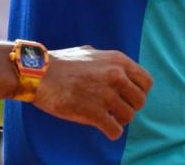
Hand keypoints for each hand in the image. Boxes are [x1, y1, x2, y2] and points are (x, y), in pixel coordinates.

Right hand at [33, 46, 151, 139]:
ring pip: (128, 117)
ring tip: (105, 116)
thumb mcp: (89, 53)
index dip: (139, 92)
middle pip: (139, 101)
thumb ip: (107, 62)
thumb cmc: (60, 63)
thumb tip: (118, 71)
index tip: (127, 96)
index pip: (146, 81)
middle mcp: (115, 75)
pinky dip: (110, 132)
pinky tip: (100, 126)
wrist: (38, 73)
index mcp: (117, 60)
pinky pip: (115, 130)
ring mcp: (105, 94)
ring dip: (118, 120)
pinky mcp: (94, 112)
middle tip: (114, 108)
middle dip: (128, 107)